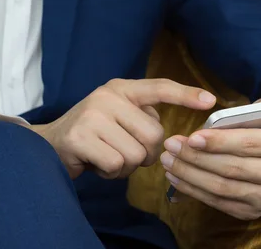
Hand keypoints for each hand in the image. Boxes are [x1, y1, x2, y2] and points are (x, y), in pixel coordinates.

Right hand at [31, 79, 215, 179]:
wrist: (51, 144)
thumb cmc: (94, 133)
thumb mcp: (118, 116)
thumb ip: (141, 117)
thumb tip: (167, 137)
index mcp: (121, 88)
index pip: (159, 87)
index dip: (185, 94)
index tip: (210, 101)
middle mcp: (108, 96)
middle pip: (154, 135)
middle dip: (147, 154)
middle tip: (128, 153)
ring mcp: (93, 115)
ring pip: (136, 154)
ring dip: (127, 166)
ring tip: (108, 156)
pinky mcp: (81, 138)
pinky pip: (116, 165)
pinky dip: (112, 173)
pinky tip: (97, 164)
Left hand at [161, 89, 260, 219]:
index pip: (249, 144)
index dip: (219, 142)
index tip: (191, 137)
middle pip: (231, 168)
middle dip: (196, 157)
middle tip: (171, 145)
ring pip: (221, 187)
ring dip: (189, 175)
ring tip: (168, 160)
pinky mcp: (251, 211)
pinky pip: (218, 202)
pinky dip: (193, 190)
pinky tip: (176, 177)